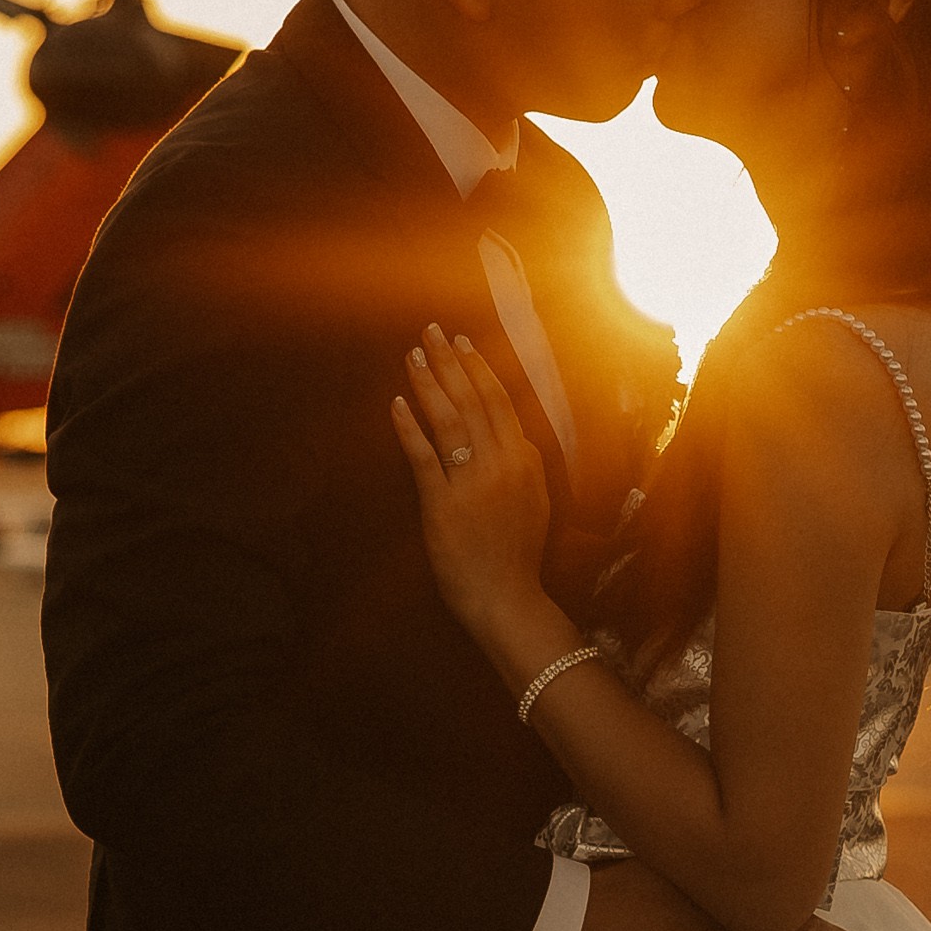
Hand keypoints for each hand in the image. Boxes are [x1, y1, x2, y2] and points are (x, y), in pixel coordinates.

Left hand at [391, 326, 548, 637]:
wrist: (507, 598)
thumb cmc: (517, 555)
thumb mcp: (534, 502)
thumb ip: (520, 465)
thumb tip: (507, 434)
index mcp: (525, 462)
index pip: (500, 402)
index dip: (479, 369)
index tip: (463, 343)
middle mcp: (502, 465)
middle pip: (474, 400)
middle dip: (450, 362)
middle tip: (431, 332)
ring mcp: (472, 483)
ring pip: (449, 419)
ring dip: (429, 383)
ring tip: (413, 355)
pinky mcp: (443, 504)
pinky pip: (423, 456)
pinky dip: (408, 426)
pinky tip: (396, 402)